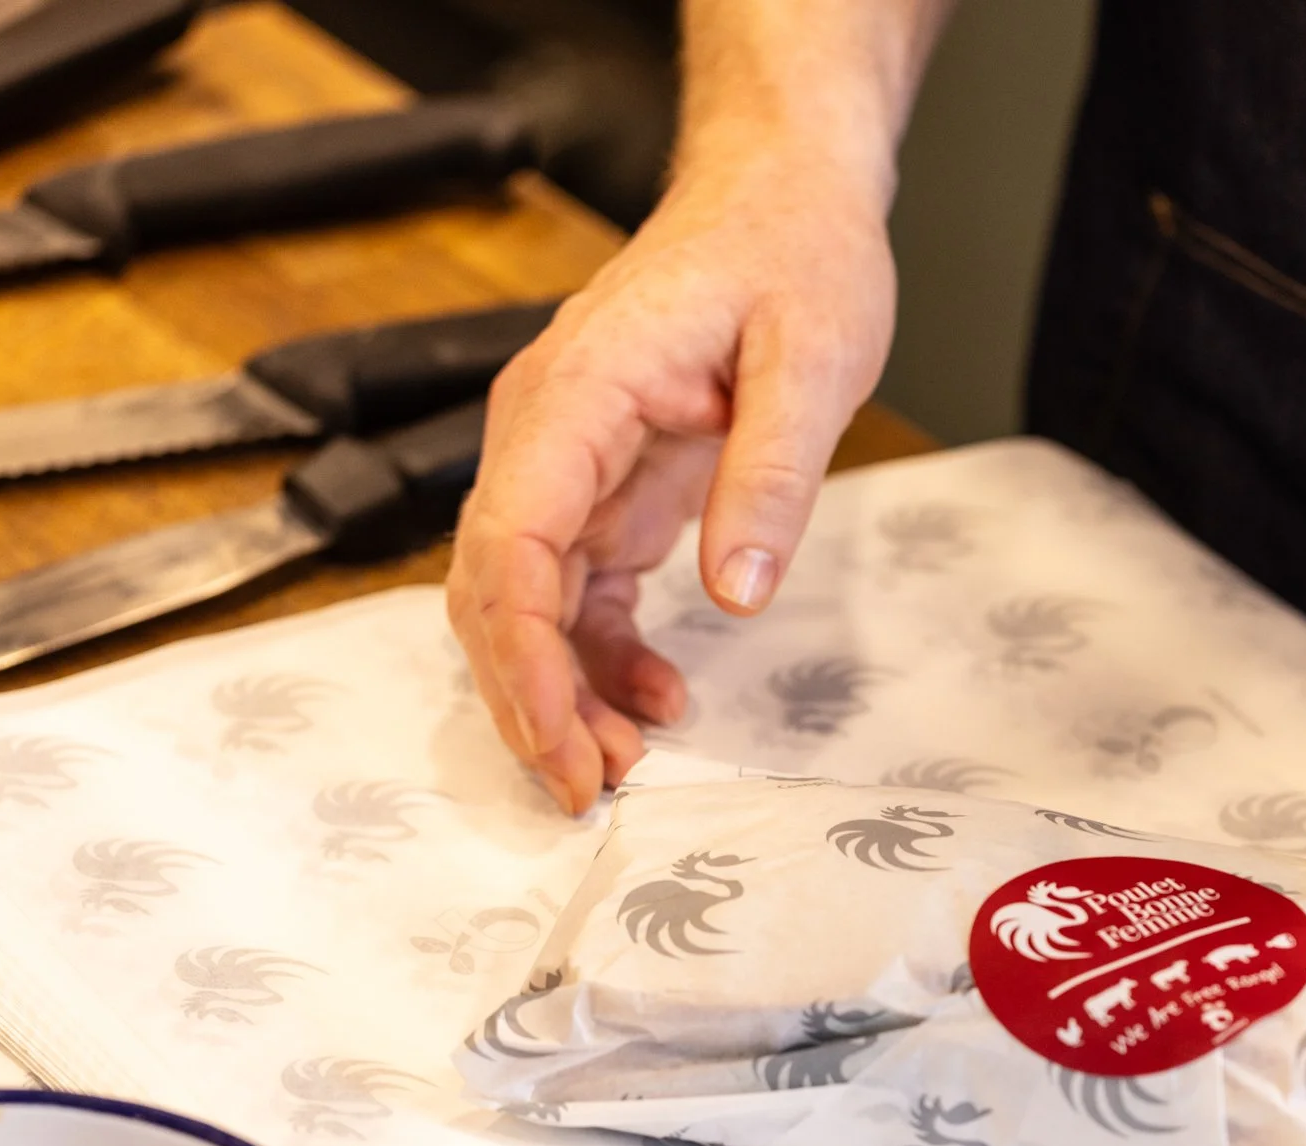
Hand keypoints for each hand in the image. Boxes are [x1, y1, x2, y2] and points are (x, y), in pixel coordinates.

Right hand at [448, 149, 895, 810]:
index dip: (525, 660)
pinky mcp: (602, 486)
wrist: (782, 195)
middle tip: (588, 790)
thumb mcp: (812, 358)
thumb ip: (770, 475)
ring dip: (559, 692)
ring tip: (620, 769)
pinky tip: (656, 699)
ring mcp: (566, 461)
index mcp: (576, 391)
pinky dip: (602, 656)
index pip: (509, 542)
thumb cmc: (793, 252)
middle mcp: (546, 430)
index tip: (563, 744)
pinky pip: (575, 590)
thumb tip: (738, 593)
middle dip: (530, 700)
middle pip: (494, 588)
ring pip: (523, 601)